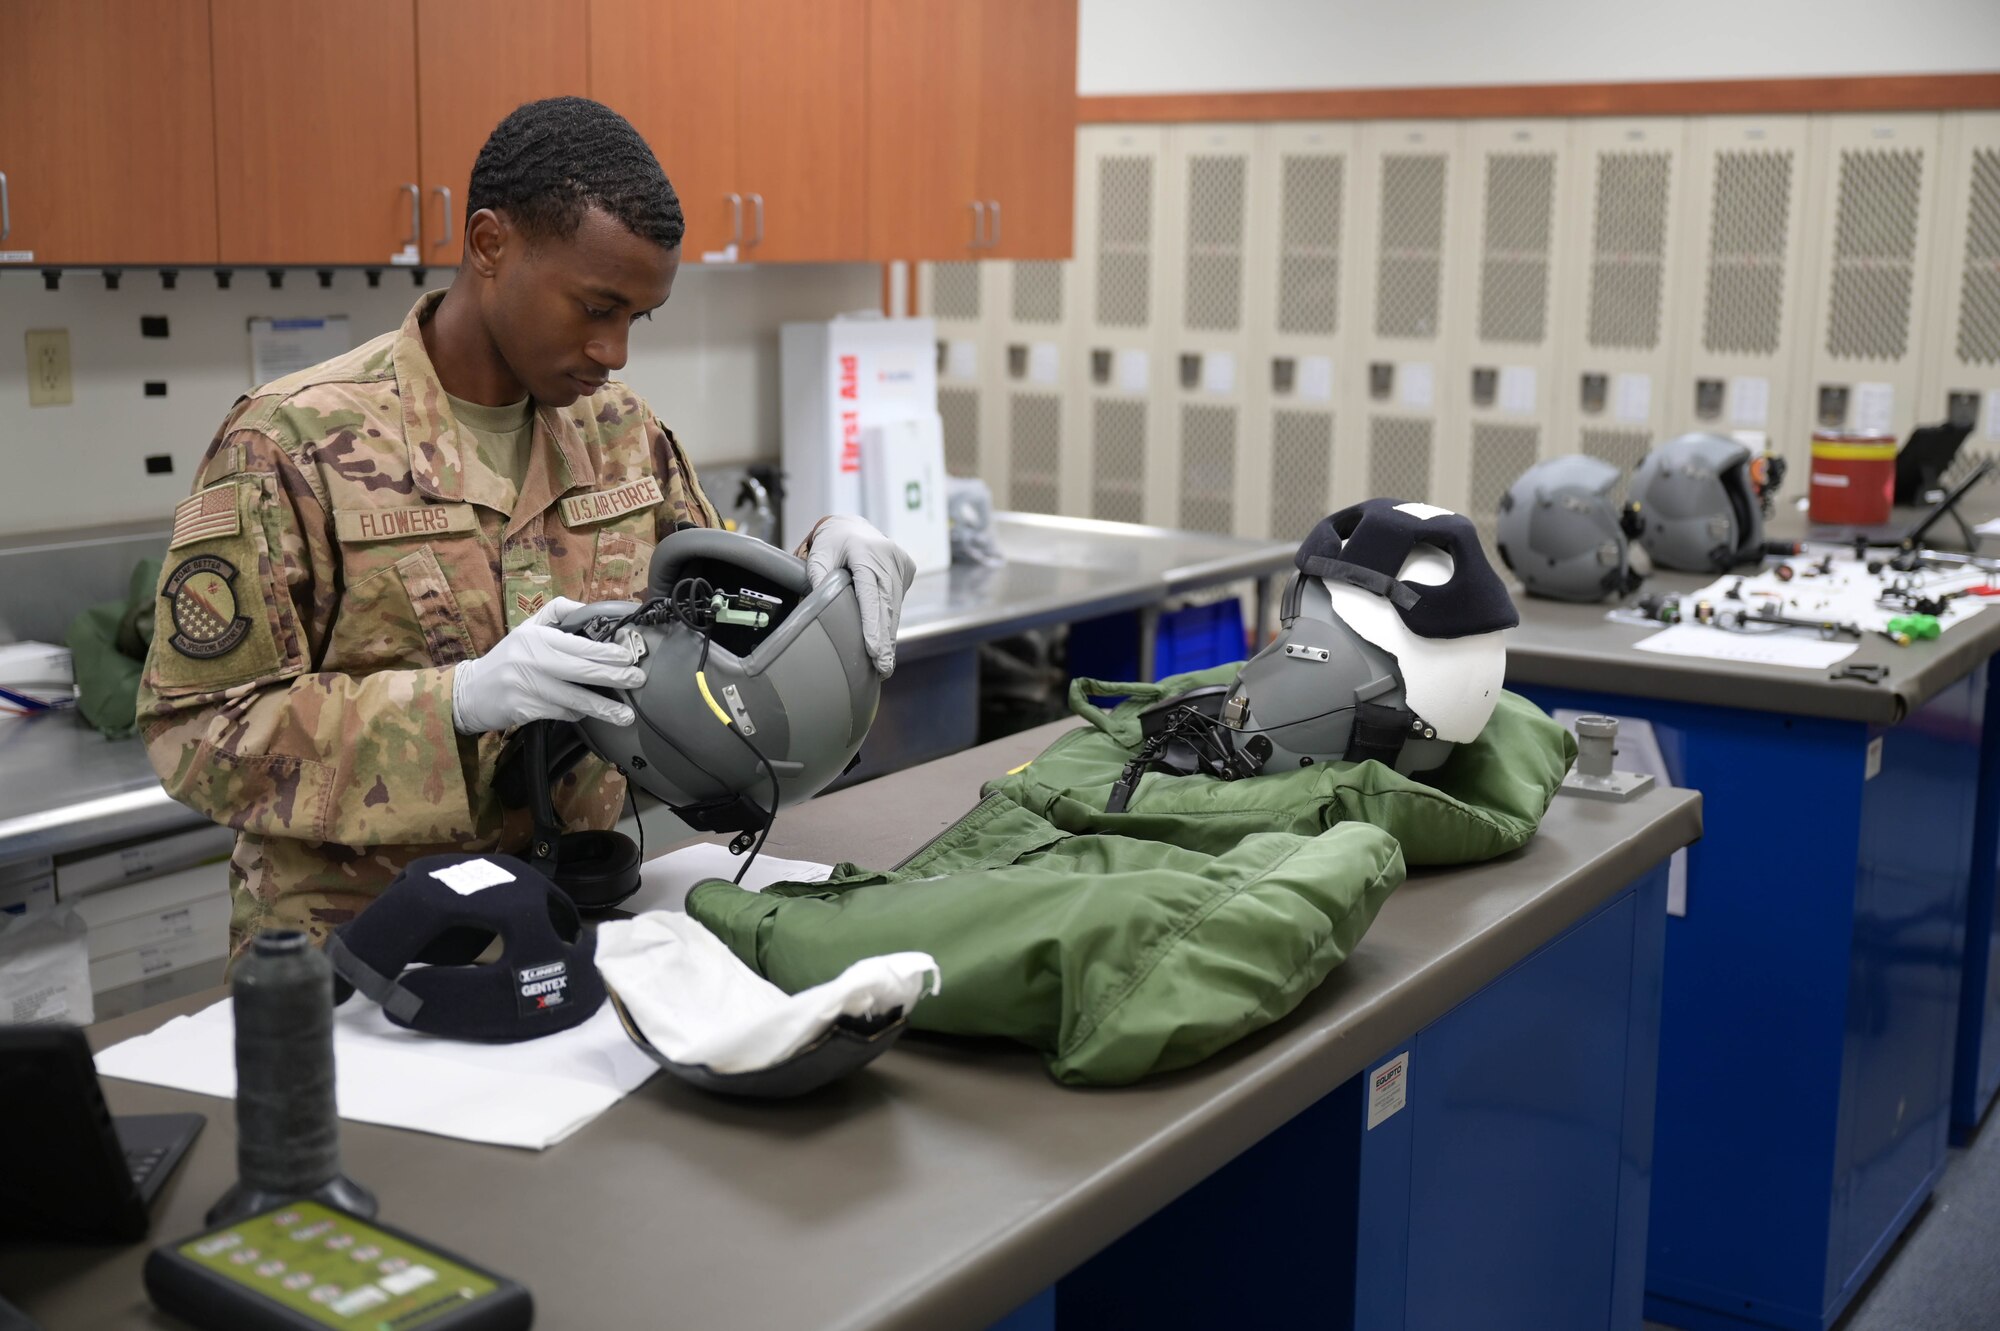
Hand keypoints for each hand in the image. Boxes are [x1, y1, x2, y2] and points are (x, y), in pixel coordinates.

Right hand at [450, 597, 644, 733]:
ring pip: (573, 698)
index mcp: (535, 637)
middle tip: (637, 680)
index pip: (577, 644)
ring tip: (625, 715)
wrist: (470, 691)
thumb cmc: (507, 658)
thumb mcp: (527, 629)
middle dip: (613, 676)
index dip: (606, 652)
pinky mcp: (523, 710)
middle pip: (580, 670)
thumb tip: (587, 607)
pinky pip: (560, 713)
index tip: (628, 657)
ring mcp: (526, 687)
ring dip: (602, 707)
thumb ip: (556, 613)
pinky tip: (590, 714)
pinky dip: (577, 714)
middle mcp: (531, 660)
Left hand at [805, 514, 915, 676]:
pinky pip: (898, 602)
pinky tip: (887, 645)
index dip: (873, 624)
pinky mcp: (906, 570)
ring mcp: (901, 564)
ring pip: (895, 607)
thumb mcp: (818, 555)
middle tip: (883, 667)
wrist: (853, 526)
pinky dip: (891, 623)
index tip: (874, 649)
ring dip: (889, 636)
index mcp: (867, 552)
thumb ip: (817, 577)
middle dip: (884, 640)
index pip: (870, 594)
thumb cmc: (833, 542)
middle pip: (886, 606)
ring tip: (885, 663)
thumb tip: (817, 607)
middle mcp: (889, 557)